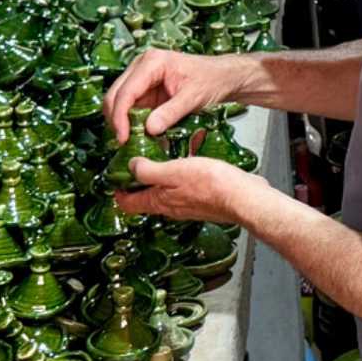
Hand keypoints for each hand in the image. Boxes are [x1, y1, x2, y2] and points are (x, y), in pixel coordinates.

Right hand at [104, 48, 248, 144]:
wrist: (224, 77)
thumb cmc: (212, 79)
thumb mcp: (194, 97)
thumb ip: (171, 112)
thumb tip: (149, 129)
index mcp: (152, 62)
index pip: (126, 92)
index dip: (120, 116)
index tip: (123, 137)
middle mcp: (142, 67)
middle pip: (115, 96)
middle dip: (117, 120)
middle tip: (125, 142)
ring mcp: (142, 79)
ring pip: (120, 103)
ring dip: (123, 122)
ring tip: (133, 141)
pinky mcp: (145, 91)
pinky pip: (131, 109)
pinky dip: (132, 122)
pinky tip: (140, 135)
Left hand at [116, 155, 268, 225]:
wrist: (244, 198)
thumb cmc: (213, 185)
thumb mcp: (175, 171)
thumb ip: (150, 170)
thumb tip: (131, 167)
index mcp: (159, 201)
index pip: (127, 204)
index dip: (118, 190)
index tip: (117, 176)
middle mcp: (172, 207)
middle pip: (147, 197)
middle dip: (142, 179)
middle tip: (143, 159)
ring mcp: (188, 205)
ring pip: (168, 191)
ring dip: (165, 174)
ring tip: (170, 153)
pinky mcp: (204, 200)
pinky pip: (187, 187)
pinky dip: (185, 173)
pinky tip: (195, 158)